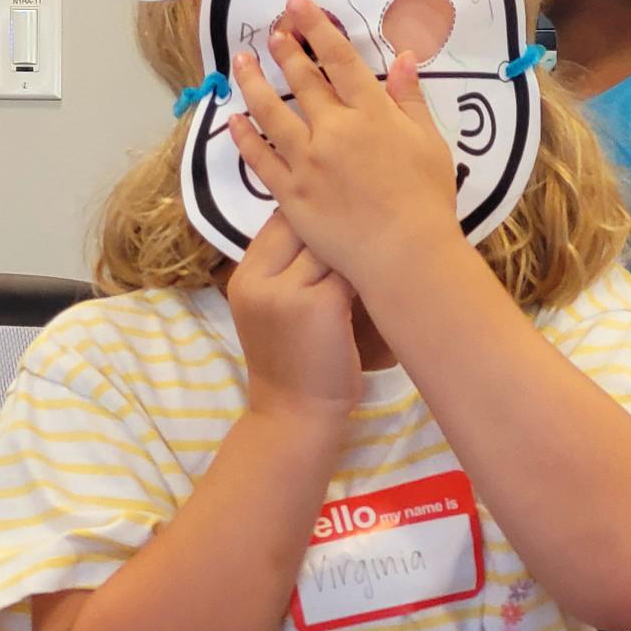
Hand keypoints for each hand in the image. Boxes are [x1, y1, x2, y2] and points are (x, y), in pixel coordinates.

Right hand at [227, 210, 360, 422]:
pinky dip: (368, 269)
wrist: (294, 415)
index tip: (339, 218)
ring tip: (381, 245)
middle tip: (367, 222)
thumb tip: (321, 223)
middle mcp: (259, 280)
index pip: (277, 222)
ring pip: (330, 244)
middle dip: (334, 224)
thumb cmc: (289, 364)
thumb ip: (282, 270)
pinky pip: (350, 269)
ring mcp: (289, 292)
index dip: (310, 215)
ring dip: (355, 245)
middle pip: (301, 225)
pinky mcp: (323, 304)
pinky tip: (386, 271)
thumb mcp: (268, 310)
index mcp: (244, 278)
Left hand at [228, 0, 461, 292]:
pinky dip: (244, 136)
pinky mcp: (289, 192)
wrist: (406, 254)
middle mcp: (334, 129)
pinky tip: (233, 118)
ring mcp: (307, 161)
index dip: (316, 29)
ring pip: (271, 113)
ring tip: (240, 62)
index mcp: (371, 113)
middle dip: (283, 50)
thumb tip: (403, 57)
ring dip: (253, 83)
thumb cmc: (427, 199)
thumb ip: (410, 99)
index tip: (297, 7)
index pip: (339, 60)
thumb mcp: (429, 142)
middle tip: (270, 32)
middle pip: (301, 81)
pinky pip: (259, 159)